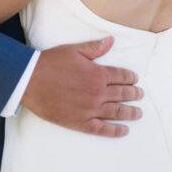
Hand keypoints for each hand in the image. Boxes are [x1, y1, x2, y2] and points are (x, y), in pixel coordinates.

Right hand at [21, 37, 143, 136]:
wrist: (31, 81)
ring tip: (139, 113)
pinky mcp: (81, 122)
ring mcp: (90, 109)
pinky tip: (124, 130)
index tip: (135, 79)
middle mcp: (97, 92)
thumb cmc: (52, 63)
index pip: (120, 76)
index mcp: (97, 74)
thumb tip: (112, 41)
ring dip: (130, 112)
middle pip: (122, 94)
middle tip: (140, 95)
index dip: (130, 77)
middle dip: (134, 94)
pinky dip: (115, 131)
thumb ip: (95, 47)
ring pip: (116, 112)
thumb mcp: (74, 50)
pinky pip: (103, 129)